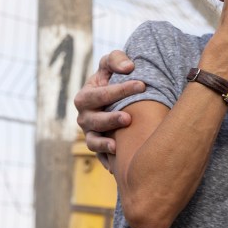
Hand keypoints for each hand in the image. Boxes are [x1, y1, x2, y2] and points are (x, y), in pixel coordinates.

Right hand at [74, 50, 144, 168]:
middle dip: (110, 119)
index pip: (100, 94)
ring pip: (93, 141)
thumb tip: (129, 67)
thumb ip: (117, 60)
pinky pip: (100, 157)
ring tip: (117, 145)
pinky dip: (107, 161)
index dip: (120, 90)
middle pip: (93, 120)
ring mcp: (91, 133)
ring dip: (104, 144)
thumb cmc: (116, 78)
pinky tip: (117, 167)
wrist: (118, 98)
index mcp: (86, 96)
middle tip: (128, 118)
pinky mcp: (100, 148)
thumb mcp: (113, 64)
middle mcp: (85, 116)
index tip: (142, 85)